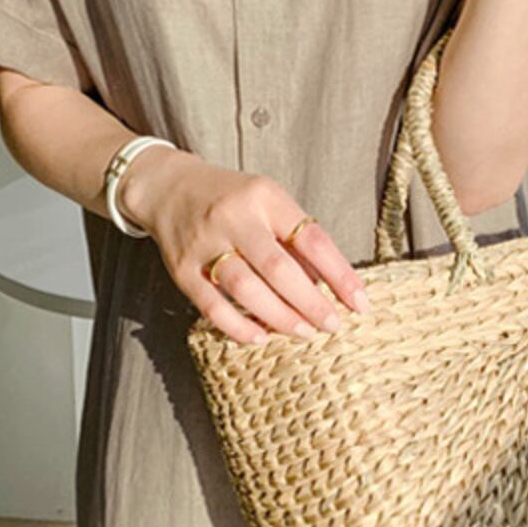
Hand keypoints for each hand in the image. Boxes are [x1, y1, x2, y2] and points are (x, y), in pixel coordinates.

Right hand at [117, 145, 371, 345]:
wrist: (167, 188)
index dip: (340, 274)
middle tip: (332, 325)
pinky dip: (238, 326)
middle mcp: (234, 218)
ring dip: (279, 316)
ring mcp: (205, 244)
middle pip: (278, 268)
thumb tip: (329, 287)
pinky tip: (260, 338)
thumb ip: (295, 240)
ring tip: (303, 332)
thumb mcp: (268, 202)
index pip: (311, 238)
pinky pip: (212, 305)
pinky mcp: (182, 269)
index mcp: (264, 197)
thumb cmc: (231, 199)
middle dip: (310, 302)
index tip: (360, 303)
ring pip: (245, 288)